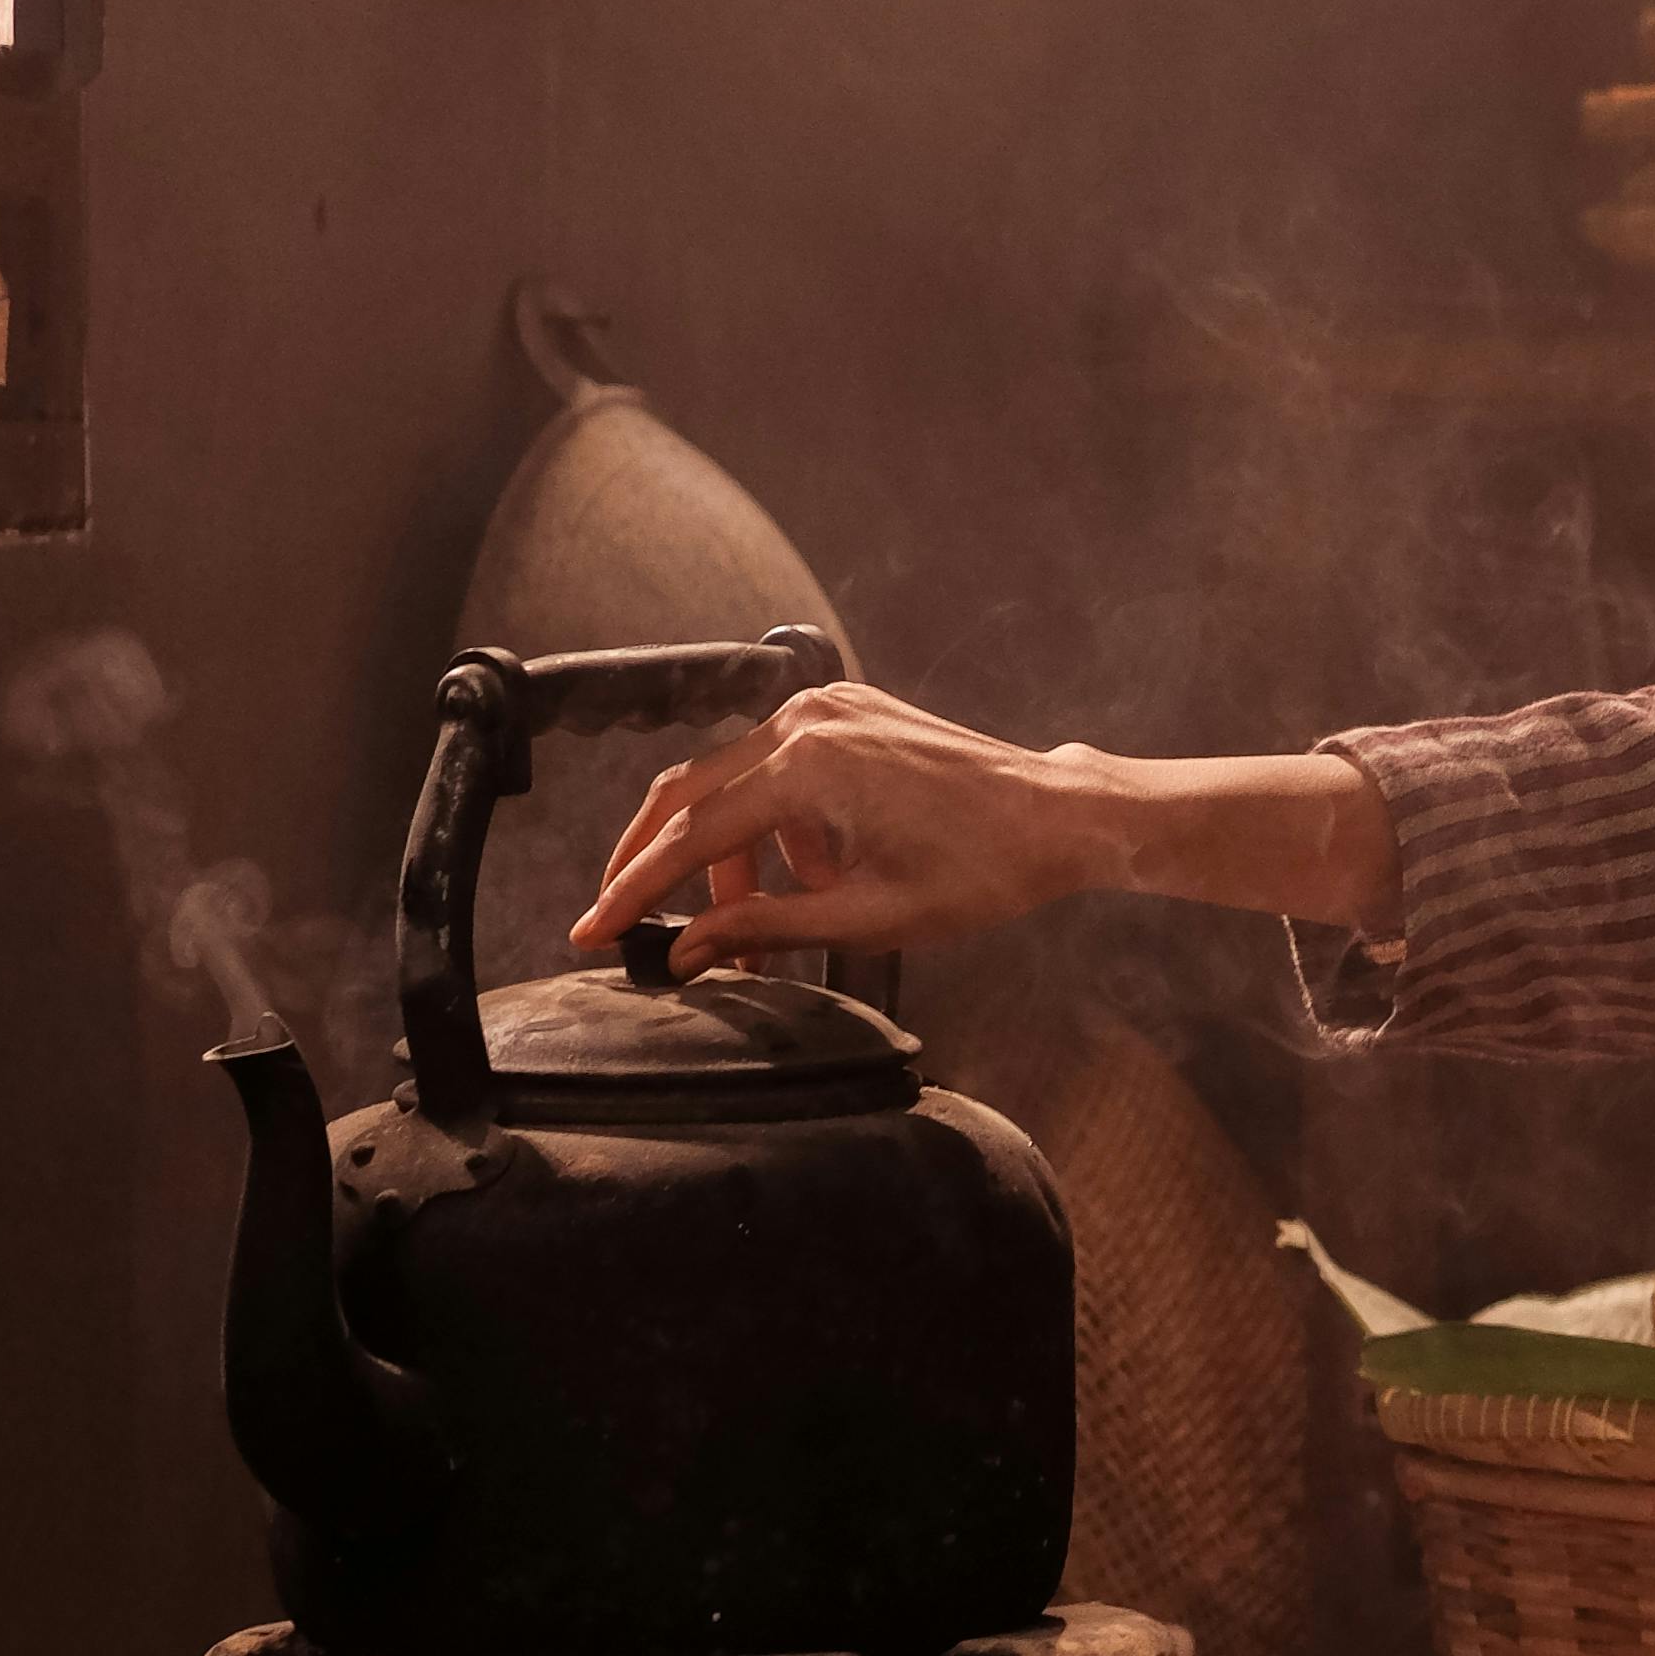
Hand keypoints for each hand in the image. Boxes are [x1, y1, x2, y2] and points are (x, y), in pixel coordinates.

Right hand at [572, 686, 1108, 966]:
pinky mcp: (848, 710)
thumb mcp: (870, 917)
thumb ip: (767, 928)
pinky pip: (778, 765)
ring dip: (726, 850)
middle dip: (652, 859)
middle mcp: (807, 720)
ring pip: (733, 779)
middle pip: (689, 790)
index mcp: (809, 767)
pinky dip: (772, 822)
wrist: (1059, 819)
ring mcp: (828, 707)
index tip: (594, 928)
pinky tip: (804, 876)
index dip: (636, 888)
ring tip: (746, 922)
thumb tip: (688, 949)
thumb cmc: (985, 870)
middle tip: (624, 916)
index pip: (692, 833)